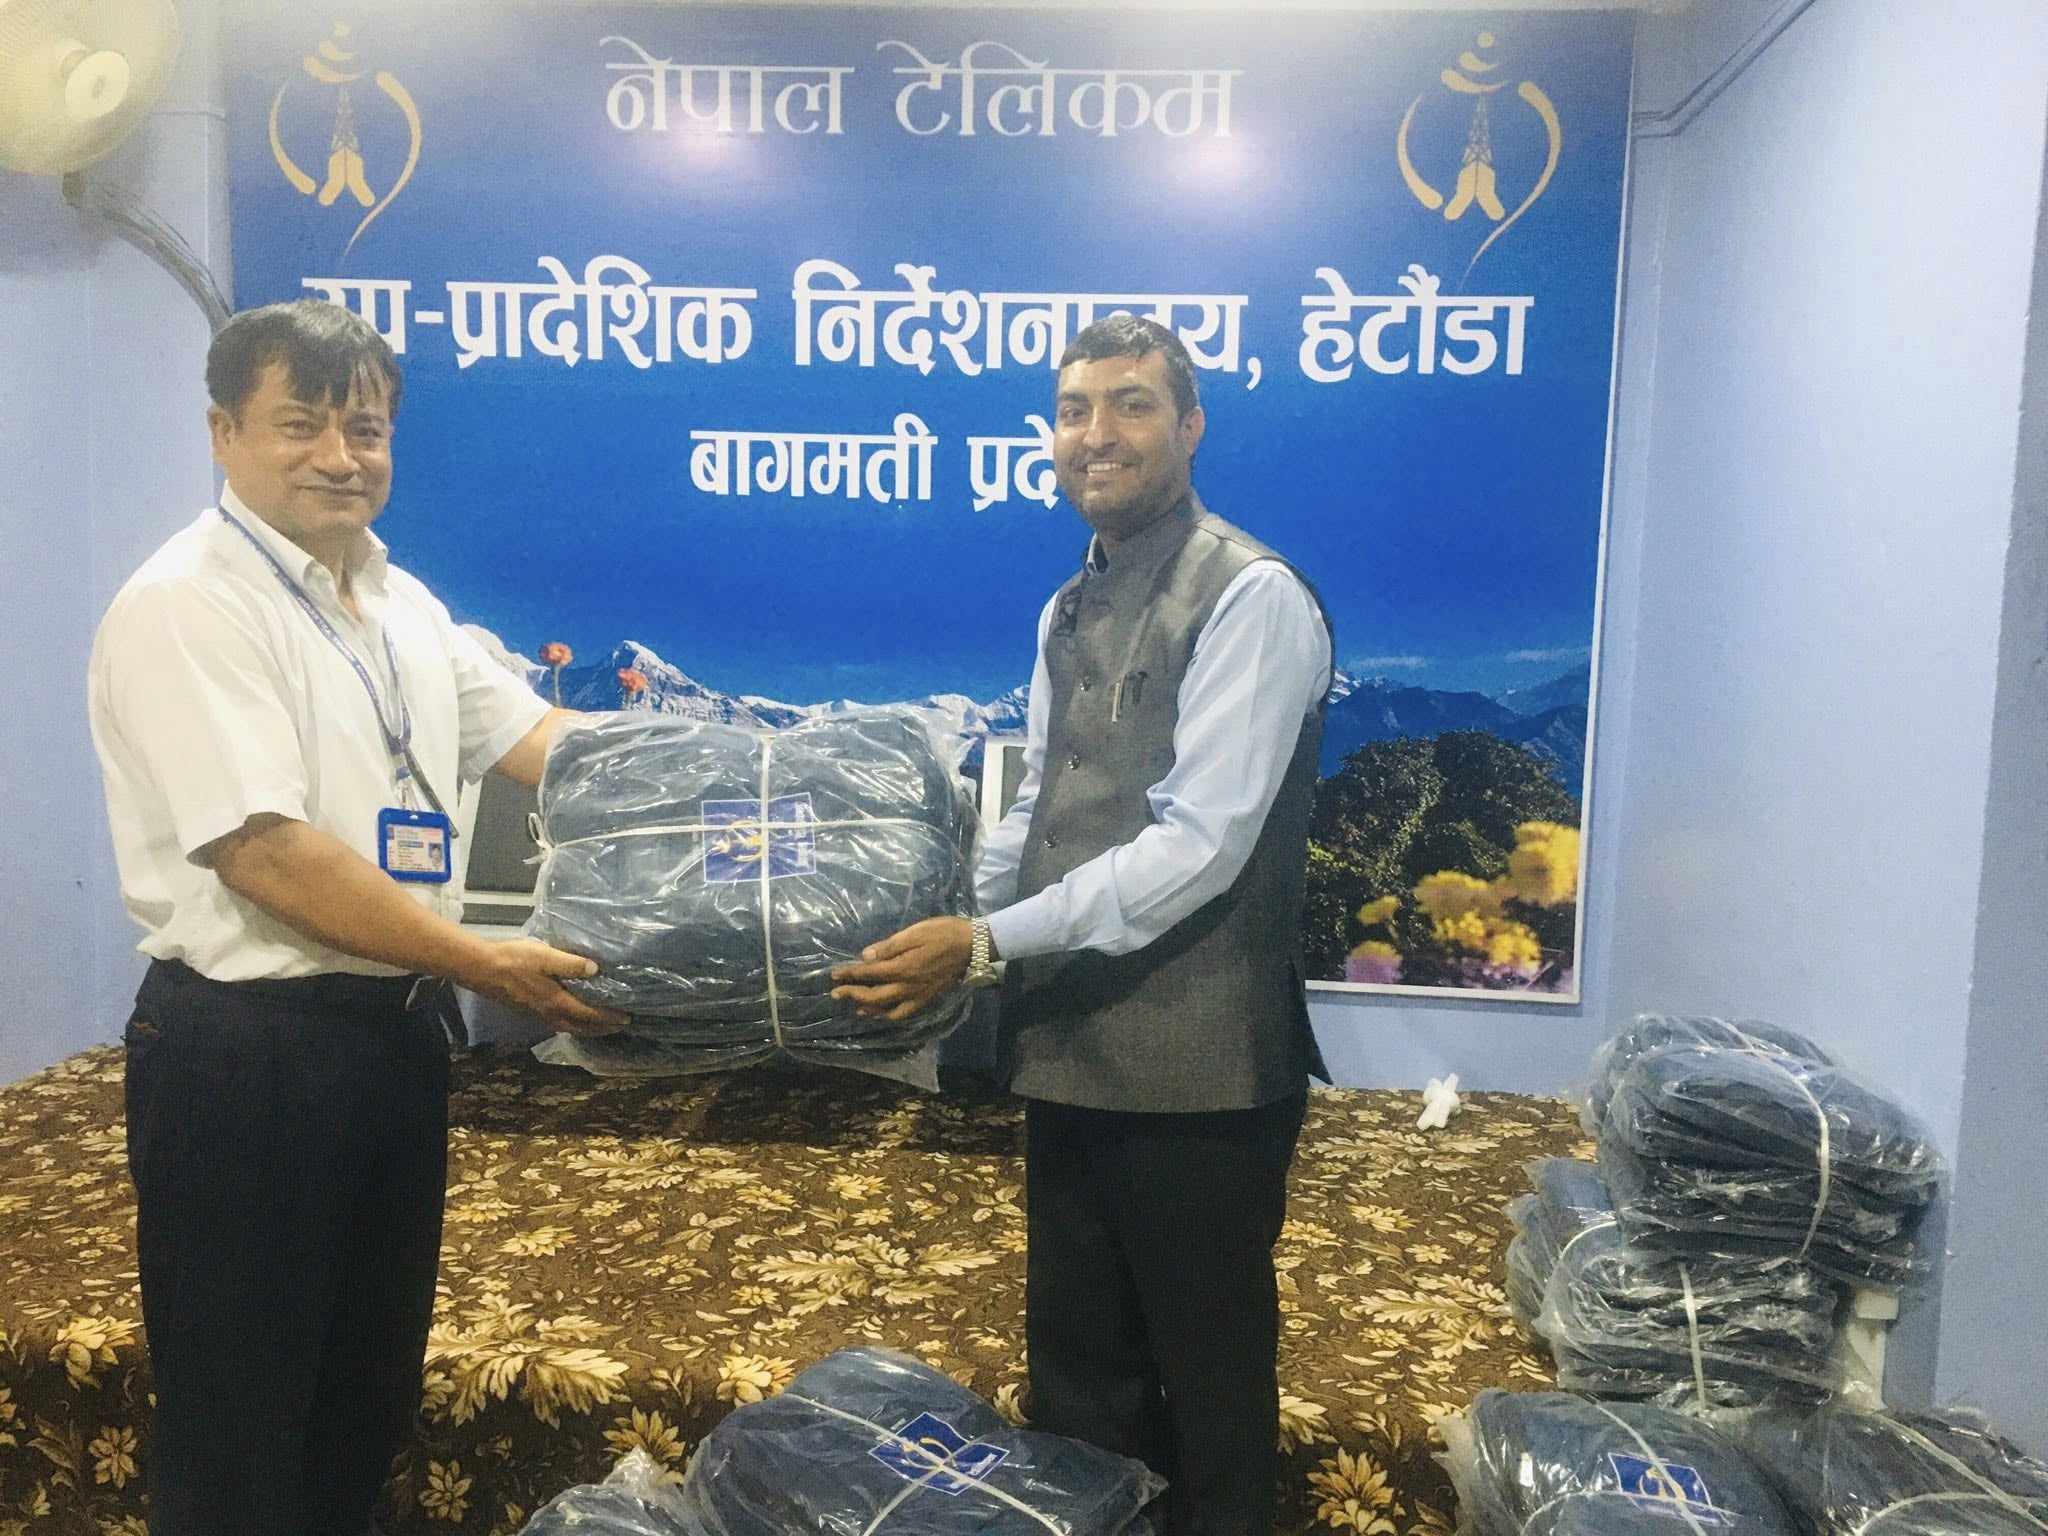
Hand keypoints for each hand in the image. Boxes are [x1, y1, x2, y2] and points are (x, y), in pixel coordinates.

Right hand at [465, 939, 627, 1034]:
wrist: (481, 968)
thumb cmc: (514, 960)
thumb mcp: (546, 957)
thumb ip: (571, 964)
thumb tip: (596, 970)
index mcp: (556, 1002)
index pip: (589, 1015)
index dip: (609, 1018)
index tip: (627, 1018)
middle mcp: (549, 1014)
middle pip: (581, 1027)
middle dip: (601, 1029)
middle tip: (619, 1026)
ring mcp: (537, 1014)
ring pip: (569, 1027)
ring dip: (587, 1029)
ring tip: (601, 1026)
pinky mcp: (529, 1010)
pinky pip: (558, 1023)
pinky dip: (572, 1024)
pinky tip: (573, 1016)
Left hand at [830, 917, 972, 1021]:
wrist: (973, 946)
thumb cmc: (943, 933)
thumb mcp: (915, 932)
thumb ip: (889, 946)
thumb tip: (865, 956)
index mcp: (902, 968)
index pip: (869, 974)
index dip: (849, 975)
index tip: (834, 975)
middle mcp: (907, 987)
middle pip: (874, 997)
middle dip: (852, 995)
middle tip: (836, 994)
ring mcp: (918, 996)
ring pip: (888, 1011)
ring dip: (869, 1010)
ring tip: (856, 1007)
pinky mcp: (928, 999)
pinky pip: (905, 1014)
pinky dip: (890, 1015)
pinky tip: (884, 1012)